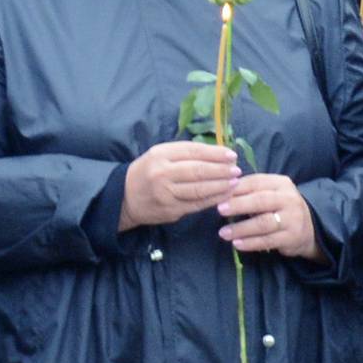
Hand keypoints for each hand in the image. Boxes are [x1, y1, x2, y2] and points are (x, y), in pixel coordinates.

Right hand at [119, 141, 239, 230]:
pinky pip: (197, 204)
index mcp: (161, 155)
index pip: (193, 152)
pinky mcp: (171, 210)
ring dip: (221, 186)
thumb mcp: (161, 155)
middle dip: (221, 170)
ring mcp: (166, 194)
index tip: (232, 155)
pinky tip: (225, 195)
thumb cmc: (149, 171)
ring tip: (235, 182)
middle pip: (198, 171)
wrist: (125, 197)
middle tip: (237, 170)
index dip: (215, 153)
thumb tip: (218, 153)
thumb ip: (185, 153)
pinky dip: (214, 199)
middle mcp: (162, 173)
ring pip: (199, 189)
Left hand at [218, 173, 320, 261]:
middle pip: (261, 201)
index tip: (219, 194)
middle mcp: (289, 199)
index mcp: (280, 183)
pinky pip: (268, 240)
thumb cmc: (279, 207)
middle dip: (238, 205)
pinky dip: (251, 243)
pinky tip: (237, 244)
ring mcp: (292, 219)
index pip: (256, 182)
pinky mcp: (292, 237)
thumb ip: (250, 190)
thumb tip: (222, 190)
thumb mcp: (269, 193)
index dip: (237, 188)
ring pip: (263, 223)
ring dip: (241, 228)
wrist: (309, 227)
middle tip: (220, 210)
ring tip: (224, 233)